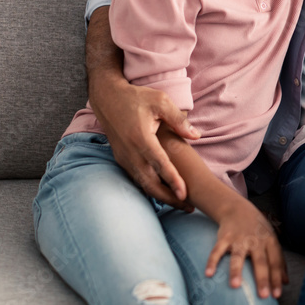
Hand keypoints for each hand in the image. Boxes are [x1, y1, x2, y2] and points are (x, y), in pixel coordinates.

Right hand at [89, 75, 200, 208]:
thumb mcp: (161, 101)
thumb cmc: (136, 97)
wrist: (108, 98)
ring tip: (179, 204)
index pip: (159, 164)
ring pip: (142, 183)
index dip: (173, 180)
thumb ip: (179, 120)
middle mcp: (130, 152)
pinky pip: (136, 178)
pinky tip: (163, 194)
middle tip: (188, 207)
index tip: (185, 194)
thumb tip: (196, 136)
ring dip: (160, 196)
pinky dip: (149, 188)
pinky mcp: (121, 159)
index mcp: (141, 138)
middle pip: (149, 182)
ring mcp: (123, 157)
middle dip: (168, 197)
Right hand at [207, 198, 287, 299]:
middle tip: (263, 296)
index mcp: (269, 241)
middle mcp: (255, 240)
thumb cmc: (258, 229)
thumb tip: (286, 282)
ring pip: (238, 256)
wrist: (238, 209)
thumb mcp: (271, 240)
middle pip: (260, 261)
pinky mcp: (225, 237)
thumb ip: (279, 261)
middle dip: (262, 279)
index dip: (276, 278)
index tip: (277, 294)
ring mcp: (239, 239)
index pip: (275, 261)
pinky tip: (209, 274)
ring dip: (236, 271)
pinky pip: (217, 251)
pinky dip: (212, 262)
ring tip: (235, 286)